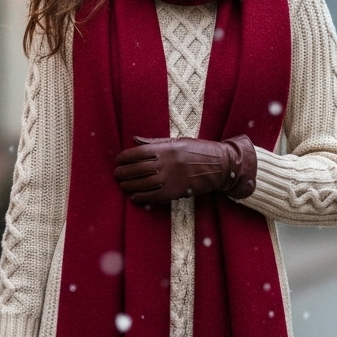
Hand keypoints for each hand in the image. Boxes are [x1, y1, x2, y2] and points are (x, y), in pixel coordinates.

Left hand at [114, 135, 256, 204]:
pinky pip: (154, 196)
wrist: (219, 166)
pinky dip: (142, 197)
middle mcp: (166, 163)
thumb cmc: (198, 150)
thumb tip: (134, 139)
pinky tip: (134, 196)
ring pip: (143, 184)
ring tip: (122, 184)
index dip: (125, 157)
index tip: (119, 160)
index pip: (138, 153)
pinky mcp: (176, 191)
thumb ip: (154, 141)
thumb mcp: (177, 141)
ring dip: (129, 185)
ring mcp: (171, 178)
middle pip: (138, 169)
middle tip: (116, 174)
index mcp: (166, 148)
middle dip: (124, 172)